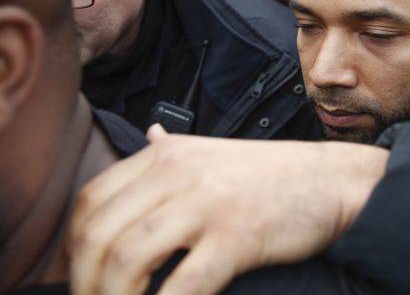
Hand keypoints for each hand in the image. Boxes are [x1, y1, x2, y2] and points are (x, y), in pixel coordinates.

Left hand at [68, 125, 387, 294]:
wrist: (330, 180)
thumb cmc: (270, 175)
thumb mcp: (214, 150)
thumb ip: (172, 149)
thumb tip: (147, 134)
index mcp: (167, 154)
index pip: (92, 199)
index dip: (74, 246)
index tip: (79, 276)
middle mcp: (180, 172)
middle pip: (100, 231)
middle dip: (84, 280)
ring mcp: (209, 203)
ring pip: (130, 258)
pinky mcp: (238, 236)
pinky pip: (184, 284)